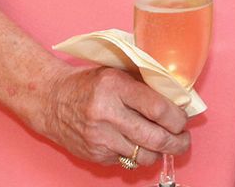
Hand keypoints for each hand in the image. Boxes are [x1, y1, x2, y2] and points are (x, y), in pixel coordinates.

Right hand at [37, 65, 189, 167]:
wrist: (50, 100)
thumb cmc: (88, 84)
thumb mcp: (116, 73)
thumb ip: (144, 85)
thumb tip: (177, 100)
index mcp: (115, 86)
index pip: (158, 109)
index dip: (178, 118)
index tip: (184, 119)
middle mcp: (107, 113)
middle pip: (155, 137)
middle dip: (177, 142)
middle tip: (184, 139)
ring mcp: (100, 138)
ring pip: (144, 156)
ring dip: (160, 152)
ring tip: (165, 144)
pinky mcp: (95, 155)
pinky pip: (127, 161)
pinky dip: (138, 155)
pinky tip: (139, 145)